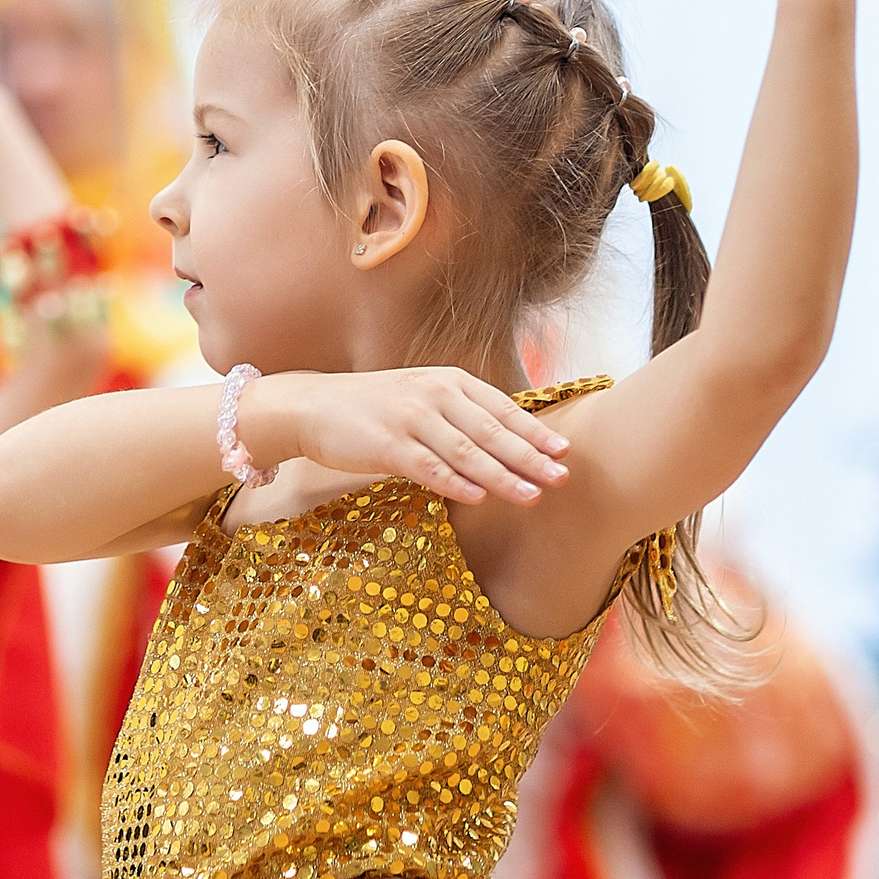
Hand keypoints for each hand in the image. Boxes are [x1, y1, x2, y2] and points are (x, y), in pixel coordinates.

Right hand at [244, 368, 571, 505]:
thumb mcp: (422, 396)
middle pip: (492, 431)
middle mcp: (433, 395)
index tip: (565, 451)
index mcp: (448, 381)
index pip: (501, 408)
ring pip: (466, 452)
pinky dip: (456, 483)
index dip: (535, 431)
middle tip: (562, 477)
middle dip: (530, 457)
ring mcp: (410, 419)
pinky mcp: (386, 445)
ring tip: (532, 496)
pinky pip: (428, 468)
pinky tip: (479, 497)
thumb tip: (507, 440)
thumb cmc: (373, 407)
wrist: (313, 406)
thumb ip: (460, 412)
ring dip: (503, 476)